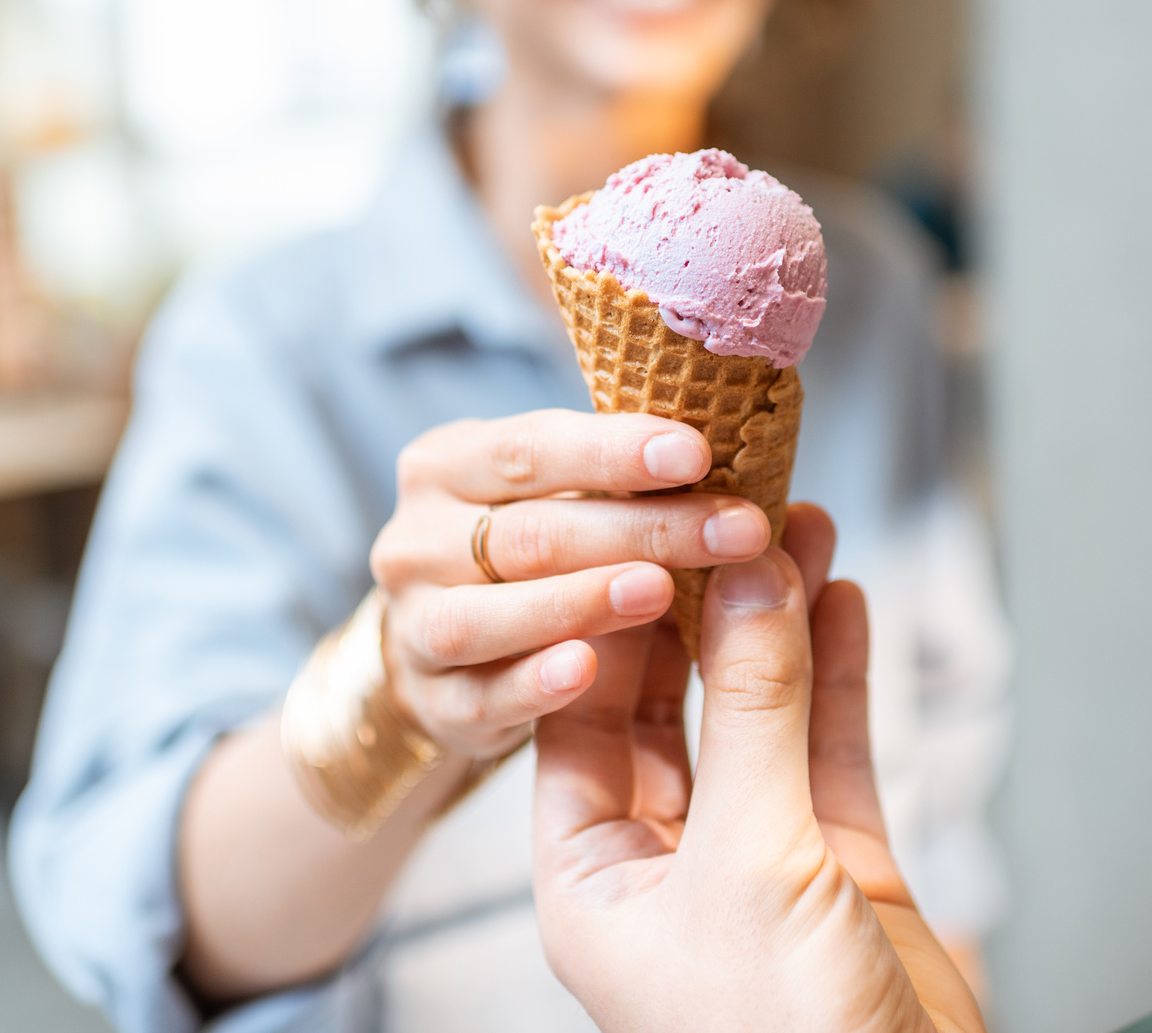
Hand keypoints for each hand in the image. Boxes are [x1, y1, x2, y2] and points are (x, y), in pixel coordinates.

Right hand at [369, 410, 772, 758]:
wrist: (445, 647)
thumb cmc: (528, 551)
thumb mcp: (557, 497)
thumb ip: (619, 480)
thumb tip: (737, 461)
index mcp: (450, 465)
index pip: (530, 449)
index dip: (613, 450)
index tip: (698, 453)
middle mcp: (418, 539)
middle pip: (530, 533)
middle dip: (641, 530)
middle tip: (736, 531)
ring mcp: (414, 625)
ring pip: (487, 615)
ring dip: (579, 601)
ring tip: (661, 591)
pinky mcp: (432, 703)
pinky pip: (481, 697)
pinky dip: (532, 684)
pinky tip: (587, 669)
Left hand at [533, 505, 987, 1032]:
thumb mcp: (750, 862)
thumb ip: (754, 715)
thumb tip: (749, 575)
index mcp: (589, 875)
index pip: (581, 710)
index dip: (613, 608)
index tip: (644, 517)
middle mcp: (661, 861)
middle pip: (671, 700)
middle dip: (700, 600)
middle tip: (726, 500)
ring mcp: (753, 861)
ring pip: (756, 714)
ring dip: (776, 620)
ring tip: (795, 518)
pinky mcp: (835, 869)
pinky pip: (828, 750)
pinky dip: (838, 673)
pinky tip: (841, 595)